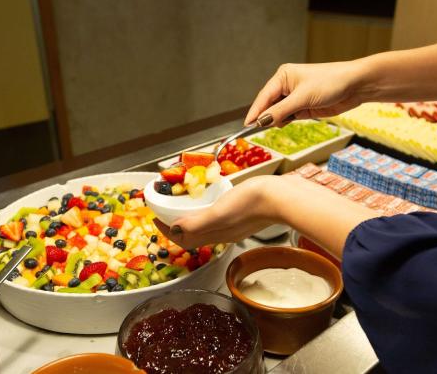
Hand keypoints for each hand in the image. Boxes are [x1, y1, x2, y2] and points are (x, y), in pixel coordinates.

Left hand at [153, 177, 274, 247]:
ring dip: (190, 222)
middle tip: (165, 214)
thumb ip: (197, 223)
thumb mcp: (219, 212)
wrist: (281, 198)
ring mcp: (233, 227)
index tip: (155, 218)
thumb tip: (175, 230)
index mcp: (214, 233)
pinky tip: (209, 205)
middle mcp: (222, 234)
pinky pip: (216, 222)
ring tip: (182, 209)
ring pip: (204, 229)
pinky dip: (205, 216)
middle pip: (192, 236)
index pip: (183, 238)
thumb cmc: (251, 202)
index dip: (166, 230)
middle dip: (175, 227)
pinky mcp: (242, 218)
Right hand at [245, 61, 364, 126]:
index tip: (246, 125)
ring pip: (277, 114)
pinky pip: (288, 118)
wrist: (355, 86)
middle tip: (264, 127)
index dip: (255, 111)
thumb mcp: (302, 98)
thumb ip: (280, 111)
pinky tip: (290, 121)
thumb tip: (262, 121)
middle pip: (268, 106)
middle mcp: (286, 86)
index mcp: (283, 77)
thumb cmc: (331, 82)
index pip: (263, 97)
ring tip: (286, 120)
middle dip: (267, 116)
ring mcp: (294, 98)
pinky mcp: (302, 107)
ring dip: (279, 120)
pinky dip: (287, 122)